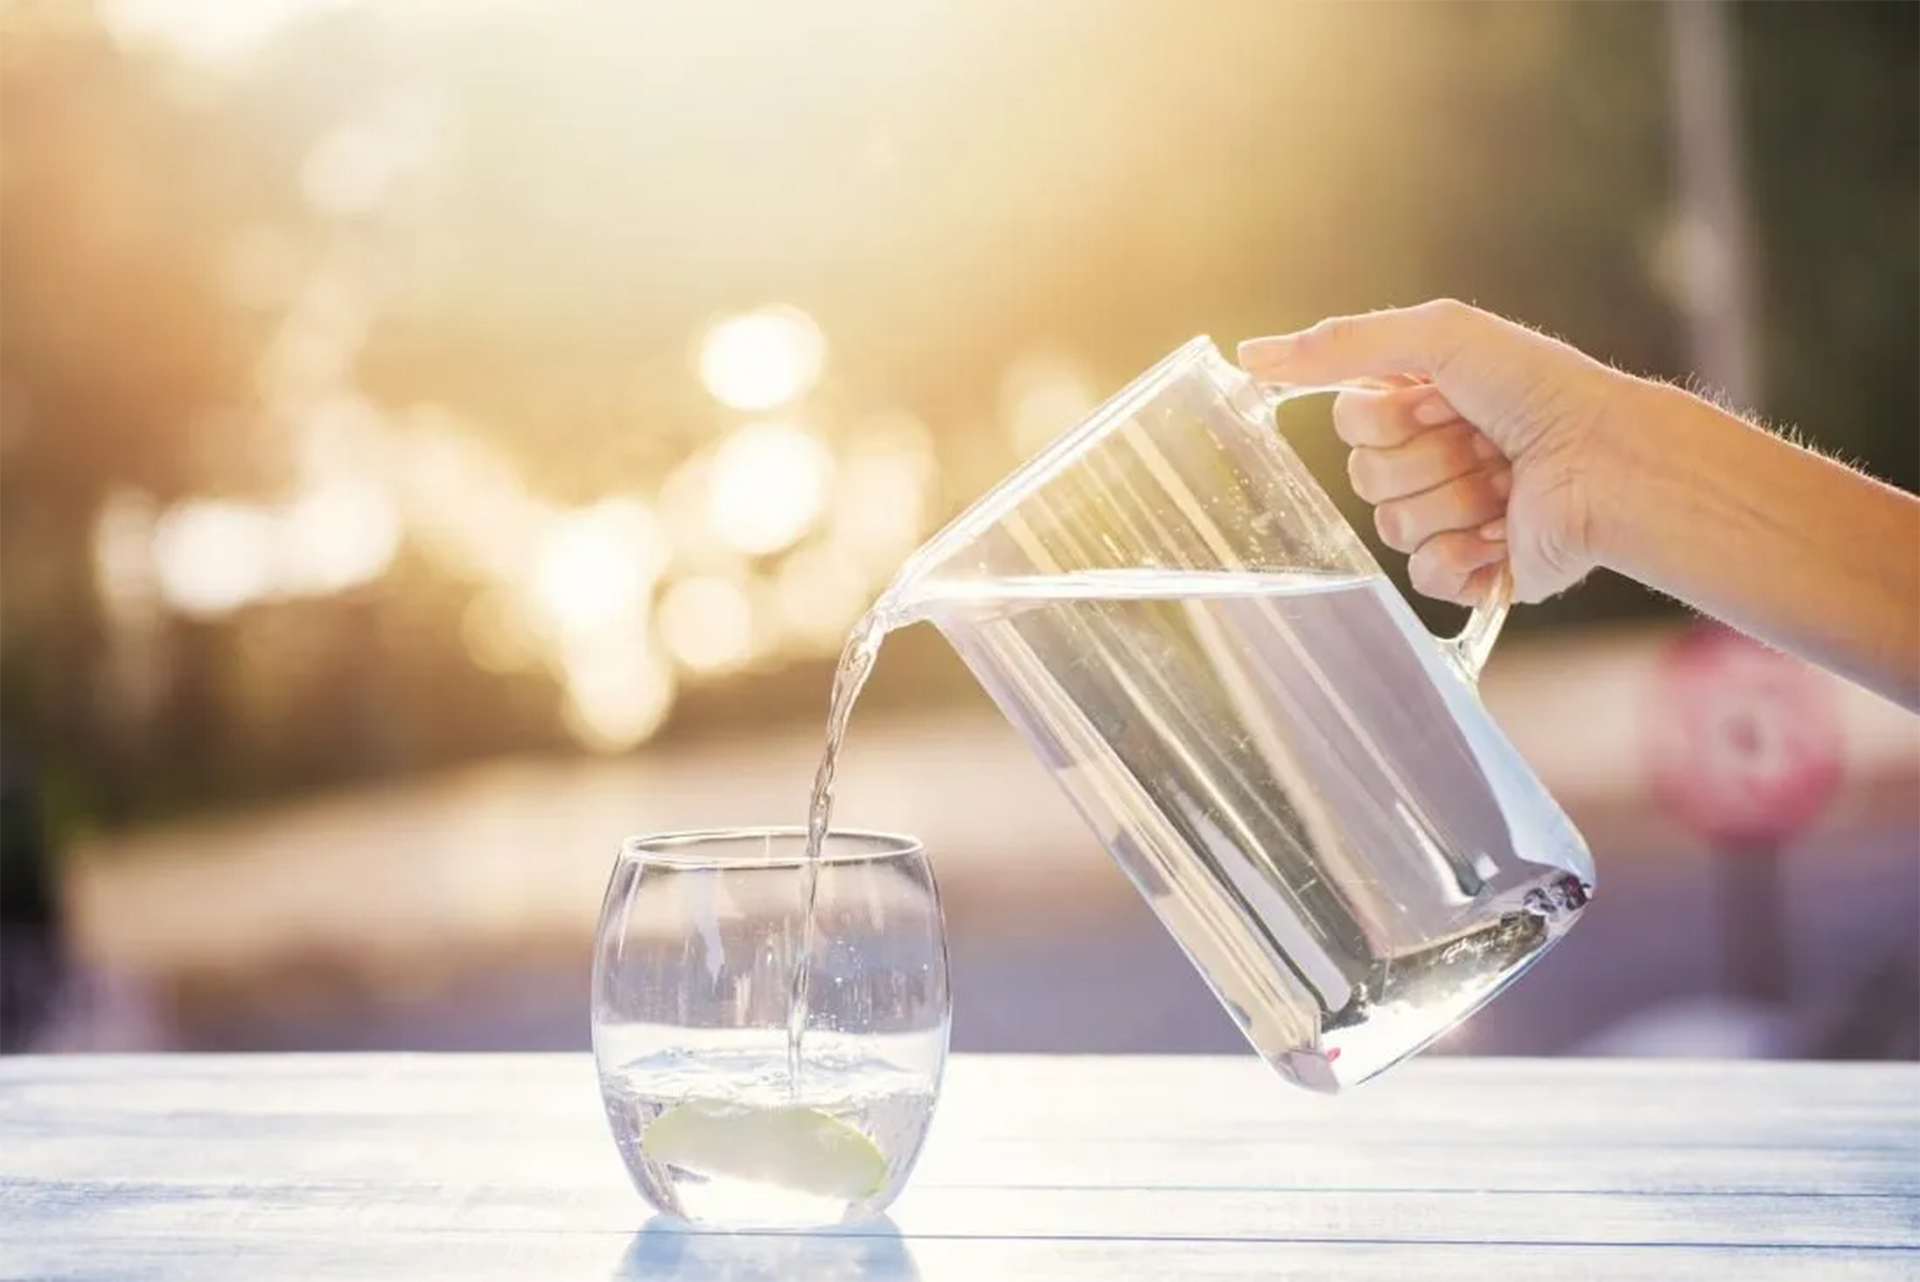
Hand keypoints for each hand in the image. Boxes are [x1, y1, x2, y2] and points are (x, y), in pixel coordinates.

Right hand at [1238, 299, 1640, 605]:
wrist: (1610, 462)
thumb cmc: (1540, 389)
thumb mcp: (1440, 335)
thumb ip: (1343, 343)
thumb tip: (1248, 356)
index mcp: (1419, 407)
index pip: (1348, 422)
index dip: (1390, 415)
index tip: (1444, 398)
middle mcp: (1430, 462)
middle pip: (1363, 478)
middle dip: (1426, 457)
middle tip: (1483, 441)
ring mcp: (1450, 520)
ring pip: (1391, 527)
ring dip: (1453, 500)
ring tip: (1506, 484)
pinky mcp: (1472, 573)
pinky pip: (1421, 577)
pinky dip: (1462, 553)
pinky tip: (1503, 531)